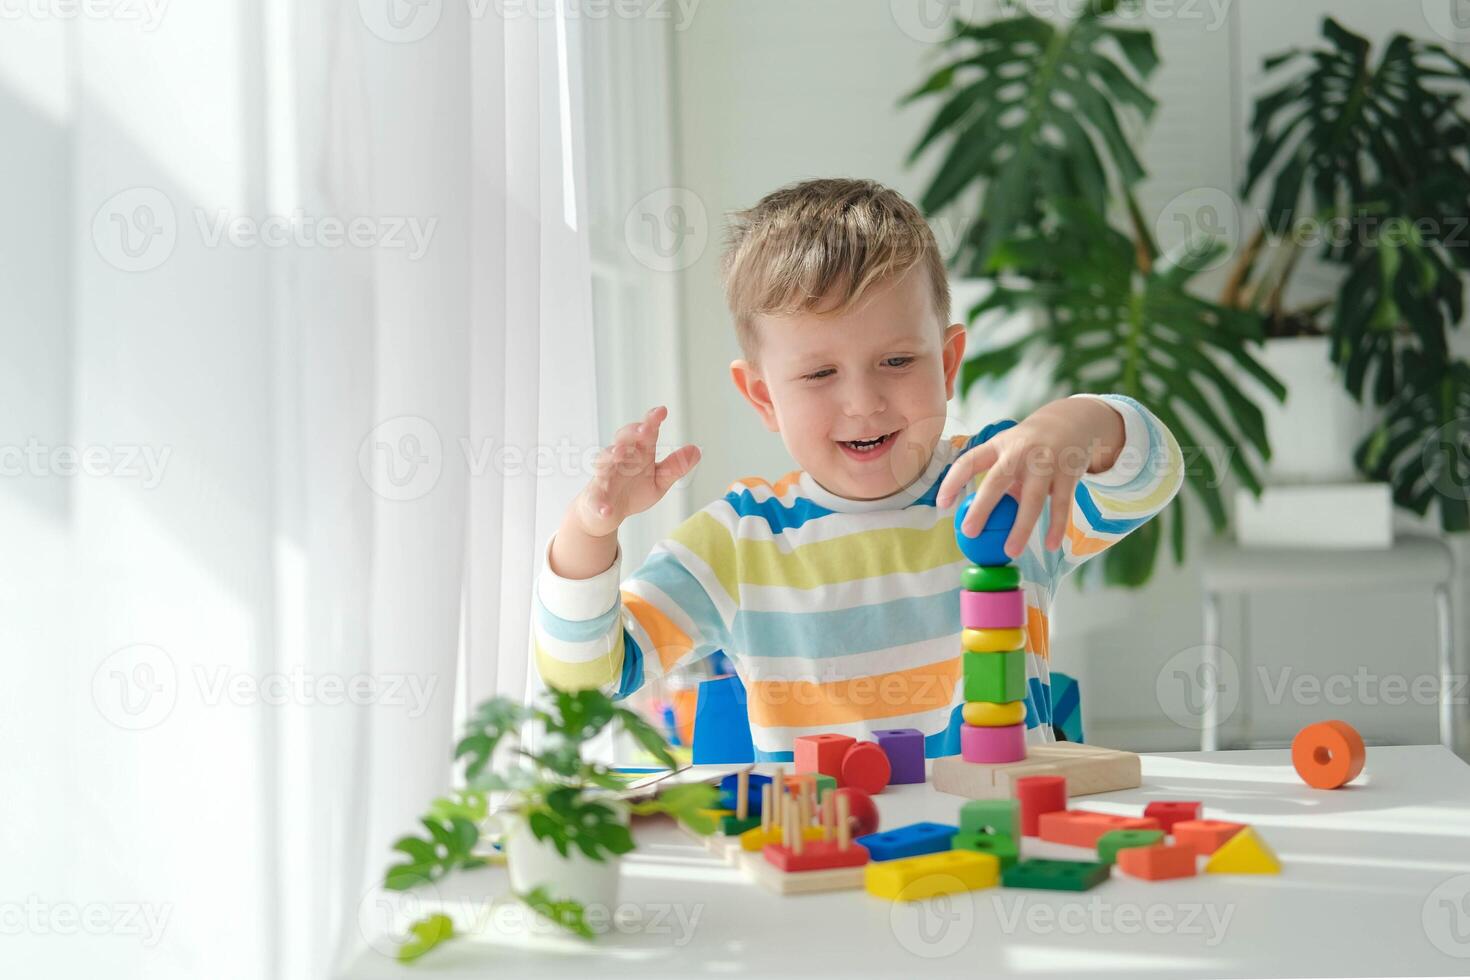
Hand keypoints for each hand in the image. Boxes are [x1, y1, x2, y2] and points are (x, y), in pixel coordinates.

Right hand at [573, 406, 700, 537]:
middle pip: (622, 439)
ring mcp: (605, 477)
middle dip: (632, 432)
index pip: (644, 433)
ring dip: (610, 455)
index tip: (661, 411)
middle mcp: (620, 460)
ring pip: (604, 462)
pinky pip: (596, 500)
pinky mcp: (595, 498)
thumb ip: (675, 467)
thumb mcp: (659, 481)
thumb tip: (697, 450)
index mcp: (638, 453)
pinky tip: (607, 510)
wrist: (606, 514)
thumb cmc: (632, 492)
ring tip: (619, 453)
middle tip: (645, 429)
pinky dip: (600, 504)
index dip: (651, 421)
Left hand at [935, 398, 1123, 557]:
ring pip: (1032, 499)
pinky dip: (1056, 526)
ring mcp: (1045, 461)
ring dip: (1021, 527)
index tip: (941, 504)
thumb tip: (983, 518)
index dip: (952, 481)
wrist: (1073, 421)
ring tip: (1011, 552)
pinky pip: (1060, 504)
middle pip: (997, 481)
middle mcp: (1019, 451)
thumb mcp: (1012, 452)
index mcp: (998, 445)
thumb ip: (1001, 481)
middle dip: (981, 508)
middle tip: (969, 533)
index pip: (969, 461)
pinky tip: (1050, 545)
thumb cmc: (1031, 446)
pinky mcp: (1068, 473)